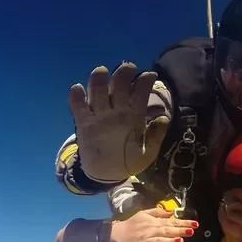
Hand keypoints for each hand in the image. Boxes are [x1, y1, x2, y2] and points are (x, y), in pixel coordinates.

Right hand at [68, 62, 170, 181]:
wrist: (108, 174)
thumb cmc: (129, 160)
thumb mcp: (147, 153)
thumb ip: (155, 136)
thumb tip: (164, 118)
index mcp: (134, 114)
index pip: (140, 92)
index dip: (144, 81)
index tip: (150, 75)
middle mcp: (117, 110)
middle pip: (119, 85)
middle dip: (123, 73)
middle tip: (128, 68)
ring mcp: (99, 115)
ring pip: (98, 90)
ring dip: (99, 78)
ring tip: (101, 72)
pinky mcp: (84, 122)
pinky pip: (78, 106)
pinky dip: (76, 96)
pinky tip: (78, 89)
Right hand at [109, 207, 198, 241]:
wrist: (116, 235)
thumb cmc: (132, 224)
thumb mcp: (144, 214)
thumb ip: (158, 212)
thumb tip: (172, 212)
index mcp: (152, 222)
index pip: (171, 222)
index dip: (183, 222)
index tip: (195, 224)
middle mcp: (150, 232)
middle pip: (167, 231)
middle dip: (180, 231)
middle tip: (192, 231)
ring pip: (159, 241)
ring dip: (170, 241)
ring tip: (181, 240)